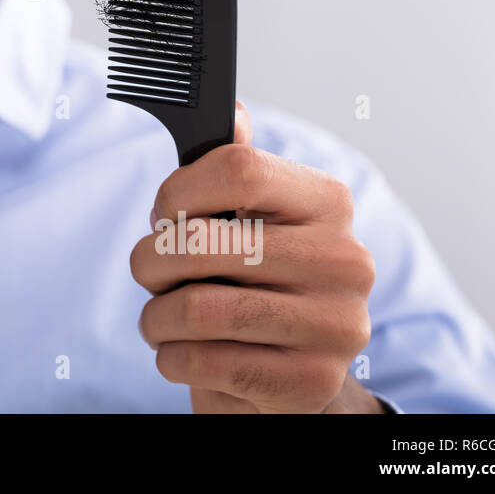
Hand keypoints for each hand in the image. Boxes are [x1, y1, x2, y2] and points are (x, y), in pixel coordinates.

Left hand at [130, 101, 379, 412]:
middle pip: (203, 242)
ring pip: (197, 308)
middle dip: (151, 261)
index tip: (162, 215)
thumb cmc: (255, 283)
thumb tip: (230, 112)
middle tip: (149, 273)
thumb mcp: (251, 220)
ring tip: (161, 320)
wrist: (292, 373)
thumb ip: (237, 167)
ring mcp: (335, 324)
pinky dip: (172, 358)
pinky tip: (182, 353)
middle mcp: (345, 260)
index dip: (178, 191)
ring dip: (157, 317)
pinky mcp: (312, 381)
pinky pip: (205, 361)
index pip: (239, 168)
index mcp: (328, 204)